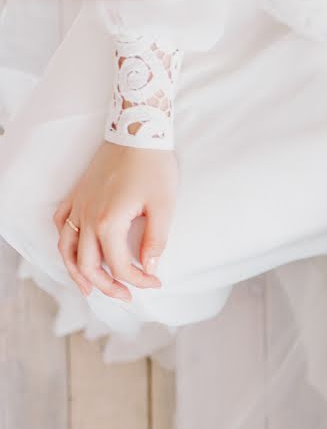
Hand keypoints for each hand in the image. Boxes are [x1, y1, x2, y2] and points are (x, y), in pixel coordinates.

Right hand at [53, 142, 176, 299]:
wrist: (136, 132)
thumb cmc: (153, 167)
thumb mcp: (164, 207)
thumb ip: (155, 241)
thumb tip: (150, 267)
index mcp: (109, 223)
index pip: (121, 266)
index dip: (139, 280)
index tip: (156, 282)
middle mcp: (87, 218)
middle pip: (87, 265)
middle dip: (107, 286)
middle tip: (127, 296)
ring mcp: (78, 206)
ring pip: (66, 249)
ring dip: (77, 273)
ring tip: (91, 290)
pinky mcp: (76, 195)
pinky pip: (60, 225)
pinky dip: (64, 245)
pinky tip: (74, 254)